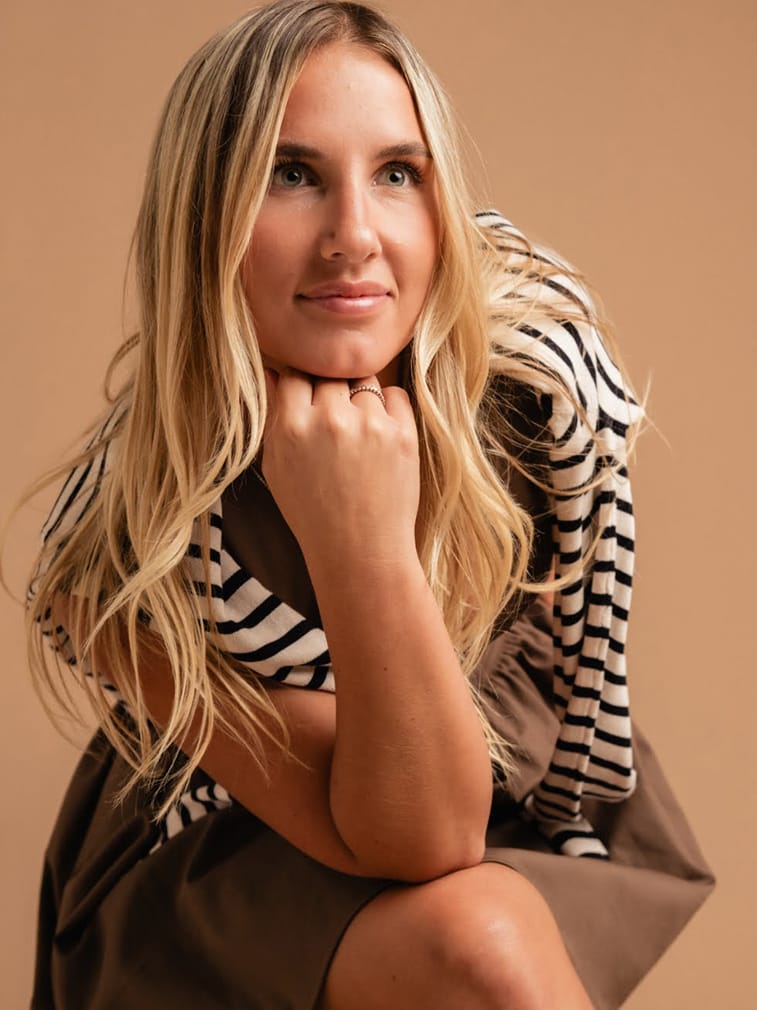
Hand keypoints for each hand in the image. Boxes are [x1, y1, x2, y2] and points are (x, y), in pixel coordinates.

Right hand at [261, 369, 419, 570]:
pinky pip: (396, 395)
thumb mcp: (277, 468)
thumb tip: (275, 372)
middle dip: (330, 391)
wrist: (360, 551)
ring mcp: (370, 424)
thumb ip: (274, 417)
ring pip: (363, 381)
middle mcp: (331, 420)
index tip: (308, 400)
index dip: (302, 385)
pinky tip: (379, 434)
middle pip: (330, 374)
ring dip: (359, 397)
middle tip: (334, 420)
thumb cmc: (313, 513)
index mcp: (293, 427)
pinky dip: (388, 407)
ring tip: (358, 430)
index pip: (296, 374)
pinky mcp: (403, 433)